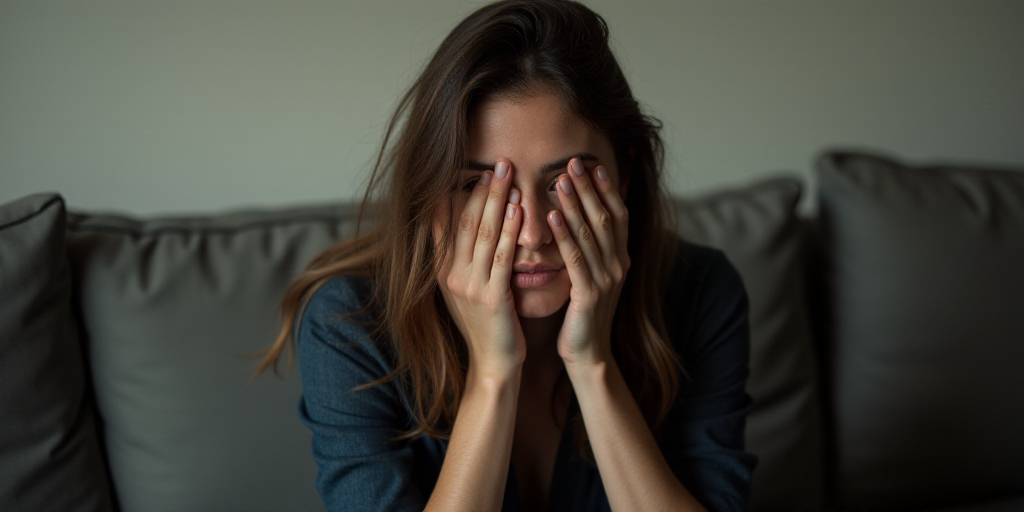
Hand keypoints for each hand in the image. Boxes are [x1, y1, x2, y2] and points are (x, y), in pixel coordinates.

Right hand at [438, 160, 525, 377]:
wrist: (493, 365)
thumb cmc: (487, 324)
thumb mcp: (465, 289)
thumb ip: (461, 258)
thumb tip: (463, 224)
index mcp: (442, 271)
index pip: (444, 223)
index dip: (458, 194)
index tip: (472, 168)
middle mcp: (451, 276)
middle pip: (466, 222)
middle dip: (482, 189)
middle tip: (498, 163)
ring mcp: (470, 287)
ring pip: (484, 234)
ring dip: (498, 201)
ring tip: (509, 175)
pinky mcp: (492, 298)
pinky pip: (502, 257)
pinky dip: (510, 230)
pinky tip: (518, 210)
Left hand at [547, 158, 629, 365]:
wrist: (588, 354)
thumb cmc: (583, 315)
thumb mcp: (592, 278)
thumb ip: (590, 250)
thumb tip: (580, 219)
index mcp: (620, 259)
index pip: (618, 215)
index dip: (607, 189)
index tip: (593, 164)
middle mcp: (619, 265)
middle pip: (605, 218)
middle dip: (590, 188)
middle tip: (574, 161)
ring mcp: (607, 280)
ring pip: (591, 234)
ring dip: (575, 204)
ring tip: (561, 179)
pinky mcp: (590, 294)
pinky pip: (575, 258)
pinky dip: (565, 234)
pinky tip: (552, 216)